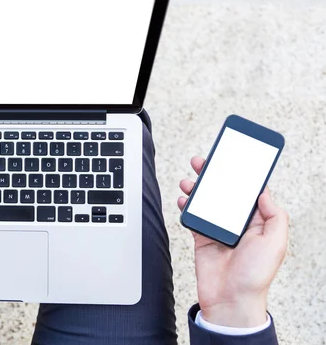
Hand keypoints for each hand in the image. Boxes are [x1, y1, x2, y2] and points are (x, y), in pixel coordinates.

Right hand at [178, 156, 288, 327]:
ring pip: (205, 202)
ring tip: (189, 180)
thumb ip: (274, 216)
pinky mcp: (201, 238)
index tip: (233, 160)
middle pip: (223, 193)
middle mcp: (237, 224)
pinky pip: (192, 217)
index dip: (241, 175)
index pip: (248, 192)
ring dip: (196, 189)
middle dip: (213, 176)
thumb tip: (264, 192)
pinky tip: (183, 200)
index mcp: (257, 223)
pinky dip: (186, 206)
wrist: (230, 300)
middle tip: (204, 162)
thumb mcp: (276, 243)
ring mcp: (218, 230)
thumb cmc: (255, 276)